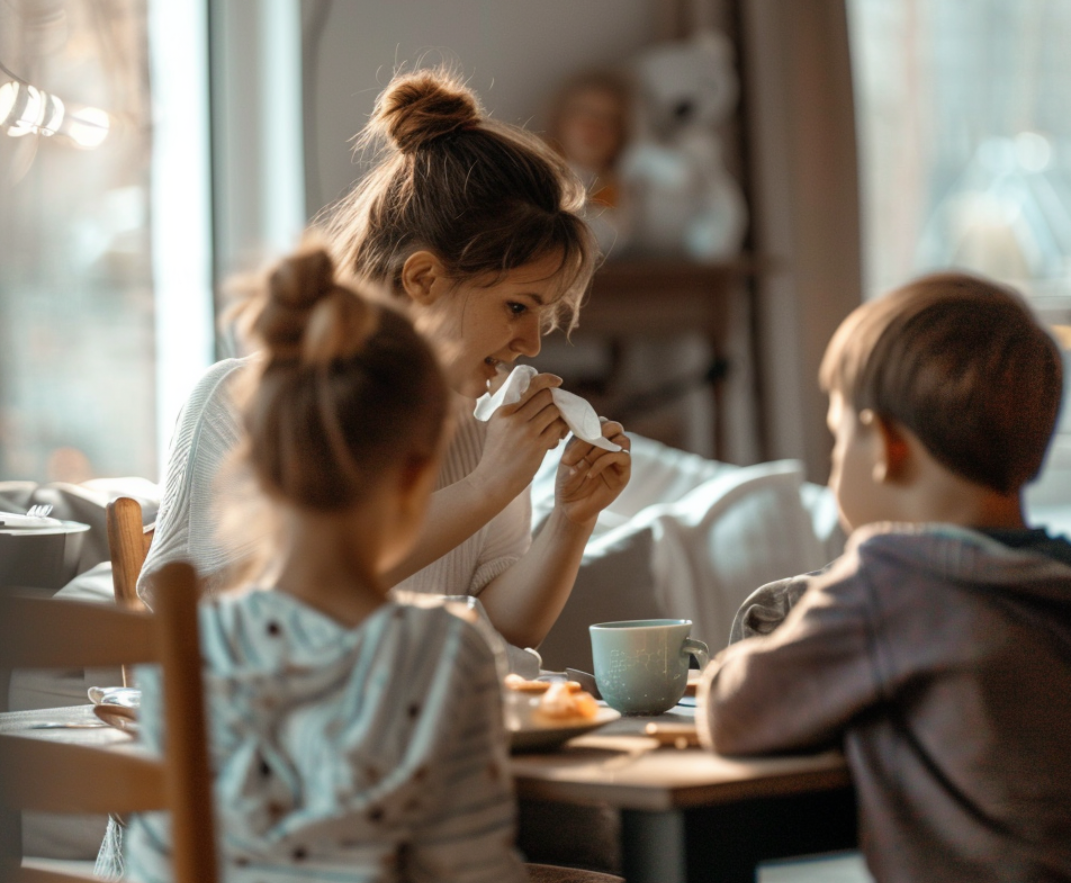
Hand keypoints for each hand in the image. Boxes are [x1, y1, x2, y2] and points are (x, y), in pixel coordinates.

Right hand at [472, 373, 569, 502]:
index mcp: (502, 410)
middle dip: (555, 403)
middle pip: (546, 396)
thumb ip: (512, 409)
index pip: (530, 384)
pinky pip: (558, 429)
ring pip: (554, 412)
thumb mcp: (497, 426)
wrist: (492, 482)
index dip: (547, 380)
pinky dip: (560, 432)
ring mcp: (525, 431)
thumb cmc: (497, 454)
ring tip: (554, 429)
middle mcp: (513, 417)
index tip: (557, 382)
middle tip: (556, 413)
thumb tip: (538, 391)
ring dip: (559, 419)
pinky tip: (554, 441)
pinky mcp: (536, 446)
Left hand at [554, 420, 631, 525]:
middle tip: (584, 447)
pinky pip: (623, 457)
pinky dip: (605, 461)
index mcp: (594, 440)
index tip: (574, 439)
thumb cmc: (567, 482)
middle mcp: (608, 447)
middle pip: (614, 426)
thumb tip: (592, 435)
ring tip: (586, 461)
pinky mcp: (623, 474)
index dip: (587, 426)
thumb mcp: (568, 460)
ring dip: (602, 447)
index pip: (598, 421)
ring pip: (622, 439)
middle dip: (599, 433)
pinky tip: (591, 473)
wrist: (570, 507)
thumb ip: (578, 445)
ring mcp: (618, 460)